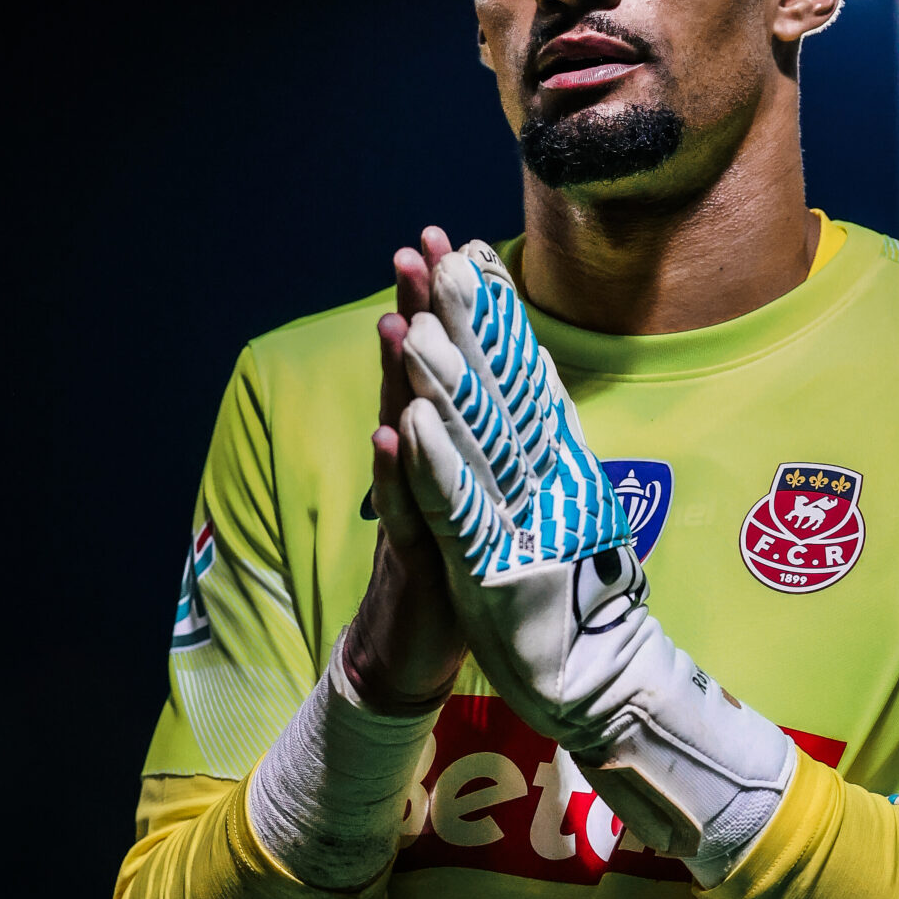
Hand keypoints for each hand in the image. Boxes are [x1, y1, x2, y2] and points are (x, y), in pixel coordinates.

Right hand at [340, 227, 468, 713]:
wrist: (409, 656)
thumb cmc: (452, 571)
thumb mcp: (479, 497)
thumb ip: (482, 440)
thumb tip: (507, 382)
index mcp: (455, 449)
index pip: (458, 367)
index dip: (460, 310)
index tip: (464, 243)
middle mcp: (427, 466)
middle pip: (424, 381)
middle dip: (420, 316)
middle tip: (415, 248)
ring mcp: (414, 509)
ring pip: (405, 434)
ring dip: (399, 379)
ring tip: (397, 322)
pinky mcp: (411, 560)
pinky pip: (403, 511)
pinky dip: (398, 473)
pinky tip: (391, 433)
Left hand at [397, 245, 792, 872]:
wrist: (600, 682)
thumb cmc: (574, 592)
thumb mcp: (564, 502)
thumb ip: (549, 445)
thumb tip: (533, 385)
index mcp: (564, 460)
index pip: (526, 371)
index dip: (497, 312)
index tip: (470, 251)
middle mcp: (551, 479)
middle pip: (504, 390)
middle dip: (469, 322)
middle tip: (439, 254)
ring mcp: (526, 522)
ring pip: (481, 442)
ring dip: (448, 382)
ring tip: (417, 327)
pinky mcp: (497, 570)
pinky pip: (462, 511)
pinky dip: (437, 466)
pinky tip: (413, 424)